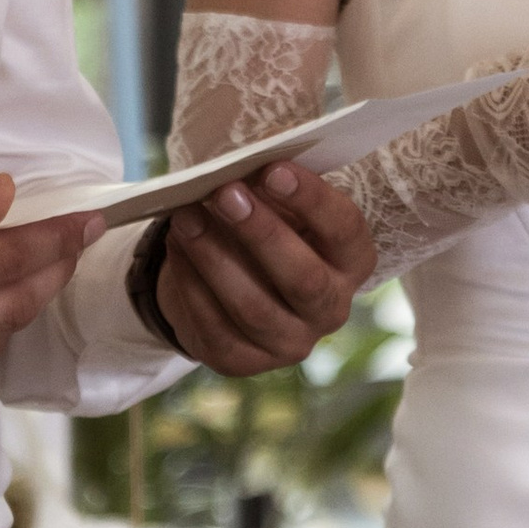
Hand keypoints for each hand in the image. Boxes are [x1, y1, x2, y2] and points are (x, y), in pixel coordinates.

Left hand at [158, 158, 376, 373]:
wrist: (230, 278)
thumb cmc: (265, 226)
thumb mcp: (279, 202)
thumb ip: (272, 186)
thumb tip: (243, 166)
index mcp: (351, 261)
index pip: (344, 230)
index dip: (312, 200)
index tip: (273, 170)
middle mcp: (331, 309)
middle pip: (304, 278)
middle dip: (261, 233)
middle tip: (224, 194)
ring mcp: (290, 342)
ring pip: (253, 308)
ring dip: (214, 258)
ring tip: (186, 217)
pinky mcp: (244, 361)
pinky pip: (215, 328)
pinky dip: (191, 285)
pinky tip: (177, 249)